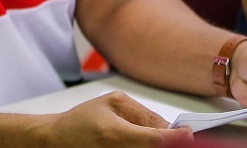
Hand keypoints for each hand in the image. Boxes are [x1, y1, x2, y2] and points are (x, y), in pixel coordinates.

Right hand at [46, 91, 191, 146]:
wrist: (57, 140)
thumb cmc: (81, 121)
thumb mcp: (113, 103)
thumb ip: (142, 114)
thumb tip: (168, 127)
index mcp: (116, 134)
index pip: (157, 140)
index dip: (177, 139)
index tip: (189, 134)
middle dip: (169, 143)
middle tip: (176, 135)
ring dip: (157, 146)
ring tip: (147, 136)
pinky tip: (141, 143)